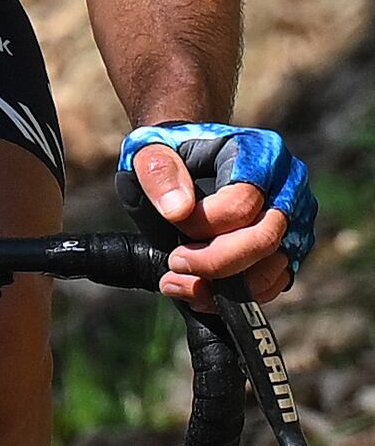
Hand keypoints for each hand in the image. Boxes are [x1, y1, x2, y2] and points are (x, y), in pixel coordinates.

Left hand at [118, 122, 315, 300]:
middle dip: (215, 261)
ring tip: (176, 282)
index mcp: (260, 154)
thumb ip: (159, 173)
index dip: (203, 223)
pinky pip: (275, 282)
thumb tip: (178, 210)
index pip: (242, 204)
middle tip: (174, 262)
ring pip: (274, 267)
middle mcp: (289, 185)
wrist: (187, 160)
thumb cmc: (169, 154)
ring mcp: (295, 218)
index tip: (173, 223)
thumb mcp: (150, 150)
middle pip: (265, 239)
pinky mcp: (291, 246)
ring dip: (224, 286)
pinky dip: (237, 295)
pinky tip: (198, 292)